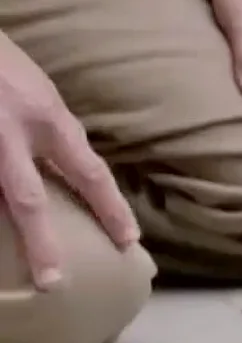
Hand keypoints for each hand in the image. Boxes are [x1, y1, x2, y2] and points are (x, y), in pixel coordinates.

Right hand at [0, 34, 141, 288]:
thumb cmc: (2, 61)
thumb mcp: (41, 92)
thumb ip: (52, 133)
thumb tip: (67, 168)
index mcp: (48, 119)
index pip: (89, 172)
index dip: (110, 208)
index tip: (128, 241)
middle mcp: (14, 132)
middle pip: (29, 200)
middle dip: (43, 243)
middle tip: (55, 281)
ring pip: (1, 194)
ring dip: (12, 233)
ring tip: (22, 274)